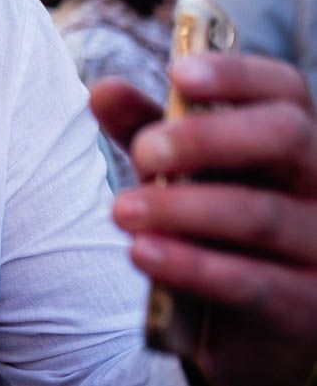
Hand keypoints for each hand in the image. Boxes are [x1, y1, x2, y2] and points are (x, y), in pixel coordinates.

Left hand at [90, 56, 316, 385]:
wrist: (232, 327)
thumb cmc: (207, 225)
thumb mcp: (172, 170)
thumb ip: (143, 129)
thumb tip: (104, 90)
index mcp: (291, 138)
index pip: (283, 88)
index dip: (234, 75)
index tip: (177, 74)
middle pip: (286, 136)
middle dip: (207, 137)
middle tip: (143, 152)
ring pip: (262, 213)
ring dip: (182, 209)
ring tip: (121, 210)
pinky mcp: (307, 307)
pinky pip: (254, 283)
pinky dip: (192, 266)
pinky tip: (143, 253)